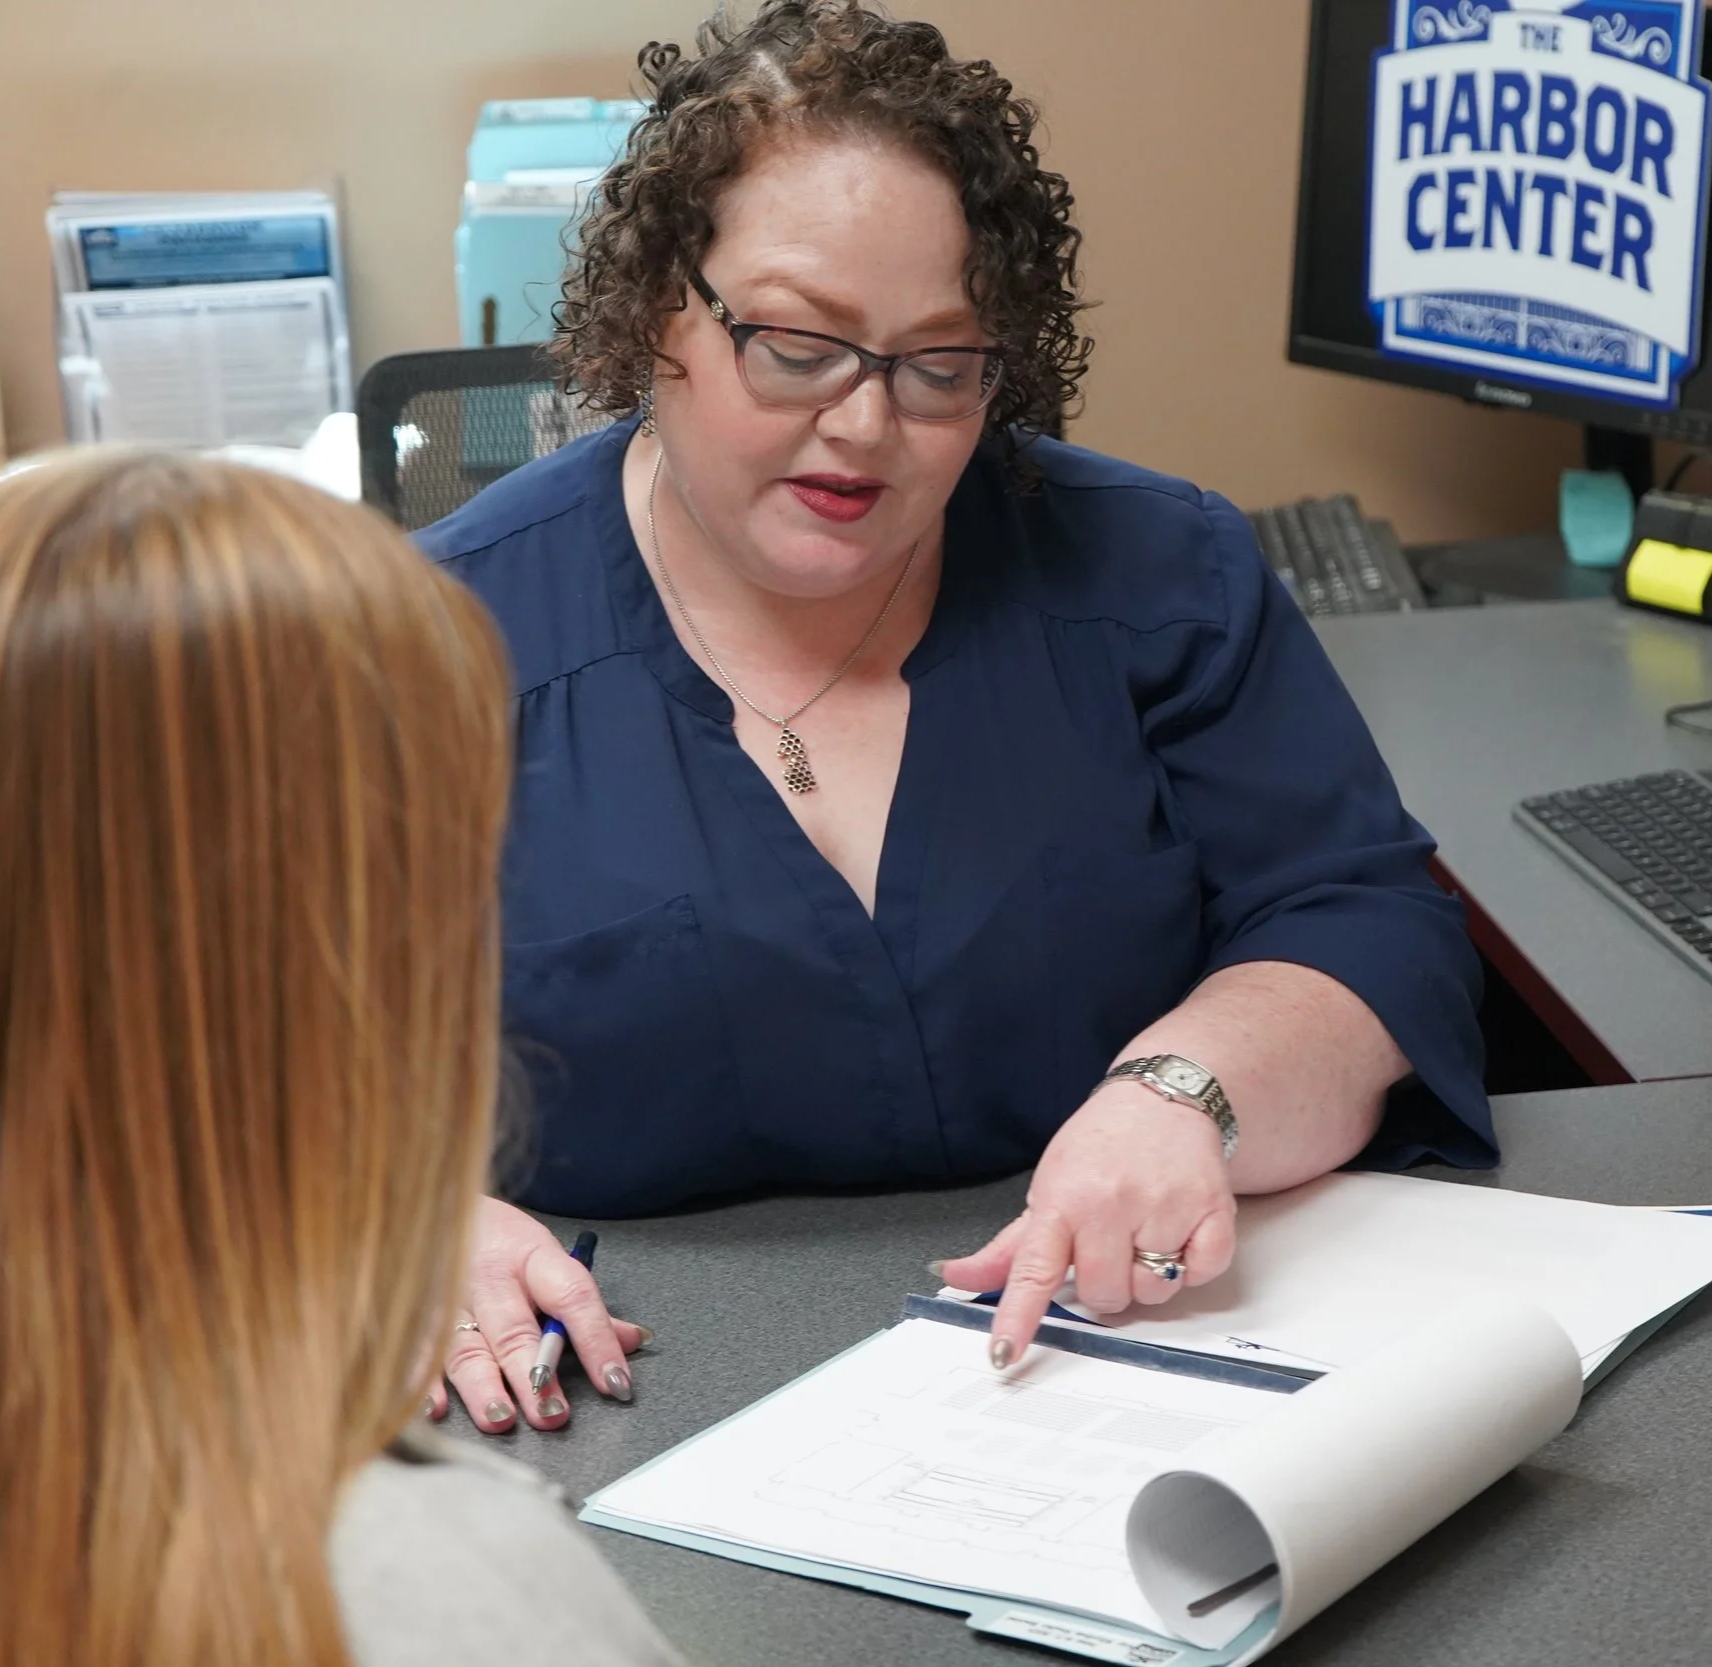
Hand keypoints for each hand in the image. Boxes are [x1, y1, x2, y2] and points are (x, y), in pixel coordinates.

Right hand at [429, 1197, 650, 1432]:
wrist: (441, 1205)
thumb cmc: (503, 1241)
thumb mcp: (549, 1258)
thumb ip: (585, 1306)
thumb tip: (632, 1340)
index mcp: (533, 1257)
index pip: (573, 1298)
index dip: (597, 1341)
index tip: (616, 1381)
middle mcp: (491, 1278)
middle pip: (514, 1328)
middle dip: (534, 1373)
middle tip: (553, 1411)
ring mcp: (449, 1297)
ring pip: (464, 1347)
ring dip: (483, 1386)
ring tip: (502, 1418)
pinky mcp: (417, 1316)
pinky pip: (419, 1352)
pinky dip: (425, 1383)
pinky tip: (435, 1409)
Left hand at [937, 1085, 1237, 1367]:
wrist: (1160, 1098)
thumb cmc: (1101, 1148)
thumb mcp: (1046, 1190)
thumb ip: (1006, 1248)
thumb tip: (955, 1276)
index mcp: (1062, 1200)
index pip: (1033, 1271)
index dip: (1017, 1316)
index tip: (1005, 1352)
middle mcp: (1110, 1203)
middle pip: (1105, 1295)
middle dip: (1106, 1283)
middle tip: (1109, 1243)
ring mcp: (1163, 1205)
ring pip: (1154, 1292)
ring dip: (1149, 1276)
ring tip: (1144, 1231)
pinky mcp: (1212, 1208)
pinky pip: (1201, 1275)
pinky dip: (1192, 1265)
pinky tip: (1178, 1230)